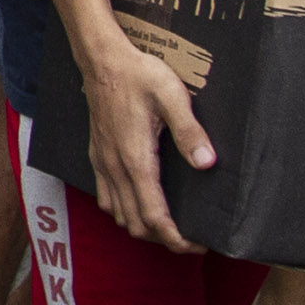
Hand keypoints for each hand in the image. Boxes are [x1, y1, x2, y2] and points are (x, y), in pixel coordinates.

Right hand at [76, 35, 214, 253]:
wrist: (102, 60)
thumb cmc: (138, 75)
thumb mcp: (172, 96)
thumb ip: (189, 130)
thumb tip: (206, 163)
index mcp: (135, 159)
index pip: (154, 216)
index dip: (176, 239)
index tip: (197, 243)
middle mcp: (115, 168)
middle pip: (136, 224)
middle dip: (163, 238)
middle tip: (190, 236)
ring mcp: (103, 164)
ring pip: (119, 215)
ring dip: (143, 227)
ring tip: (170, 224)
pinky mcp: (97, 157)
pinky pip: (107, 199)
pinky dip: (124, 212)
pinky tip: (140, 203)